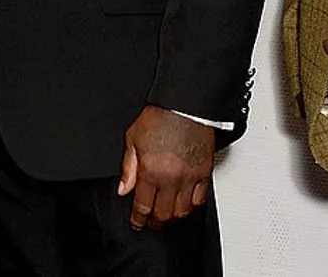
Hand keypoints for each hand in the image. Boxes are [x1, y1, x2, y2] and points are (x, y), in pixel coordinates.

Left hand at [117, 106, 214, 229]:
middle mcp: (171, 178)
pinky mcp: (204, 173)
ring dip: (173, 218)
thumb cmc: (160, 117)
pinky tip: (185, 205)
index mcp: (151, 171)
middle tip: (150, 223)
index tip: (137, 223)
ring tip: (167, 216)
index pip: (143, 207)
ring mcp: (189, 177)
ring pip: (182, 212)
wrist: (184, 105)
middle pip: (163, 214)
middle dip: (155, 223)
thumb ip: (128, 168)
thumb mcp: (133, 139)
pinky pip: (200, 200)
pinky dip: (192, 207)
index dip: (138, 219)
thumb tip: (124, 189)